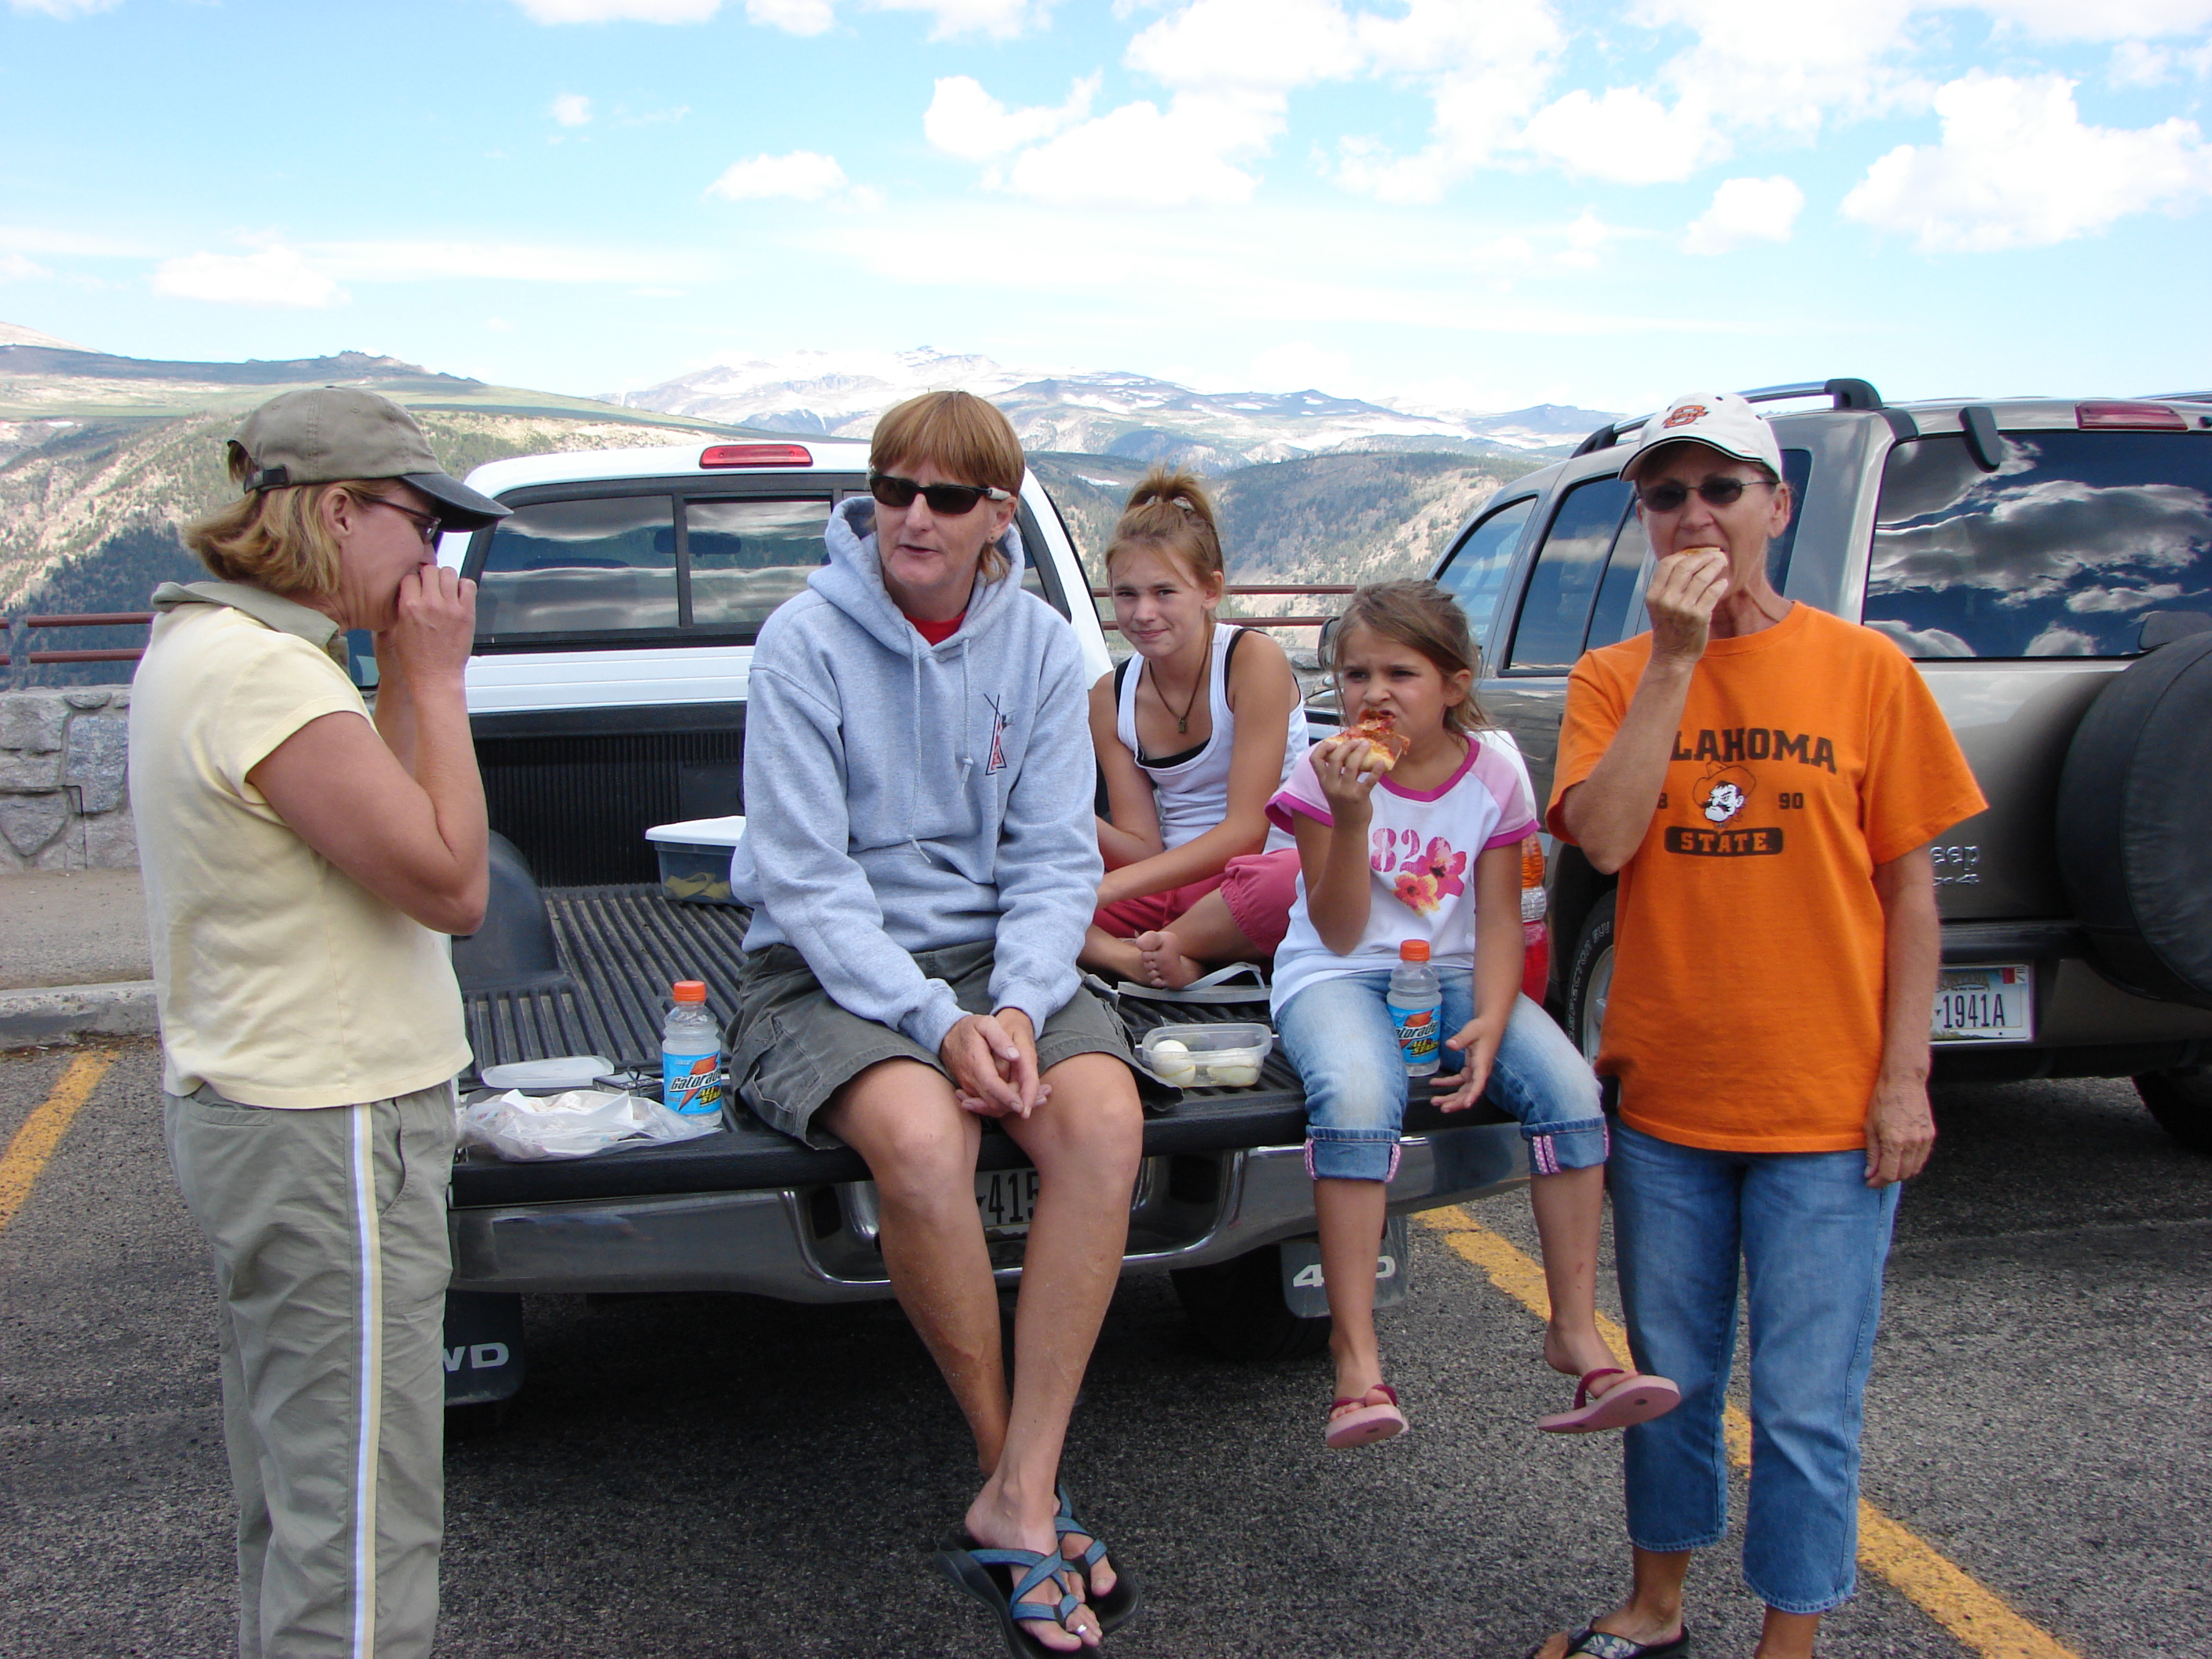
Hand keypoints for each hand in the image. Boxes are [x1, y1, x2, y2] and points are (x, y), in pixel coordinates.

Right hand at [381, 563, 476, 685]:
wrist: (435, 677)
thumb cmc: (417, 660)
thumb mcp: (398, 630)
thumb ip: (402, 607)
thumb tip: (408, 590)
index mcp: (409, 606)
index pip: (410, 576)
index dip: (414, 580)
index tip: (417, 584)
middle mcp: (429, 604)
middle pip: (430, 570)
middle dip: (430, 576)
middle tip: (432, 585)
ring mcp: (449, 607)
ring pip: (449, 573)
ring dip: (447, 578)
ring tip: (446, 589)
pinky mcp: (466, 613)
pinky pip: (468, 585)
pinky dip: (464, 586)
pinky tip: (459, 595)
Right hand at [942, 1009, 1048, 1118]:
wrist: (947, 1036)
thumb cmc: (969, 1028)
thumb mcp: (985, 1023)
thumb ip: (1000, 1038)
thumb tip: (1015, 1055)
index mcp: (975, 1062)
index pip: (992, 1085)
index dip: (1007, 1097)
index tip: (1023, 1105)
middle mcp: (970, 1079)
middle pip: (993, 1102)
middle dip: (1016, 1105)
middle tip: (1043, 1098)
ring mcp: (969, 1087)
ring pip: (992, 1106)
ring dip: (1014, 1106)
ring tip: (1040, 1097)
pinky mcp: (970, 1091)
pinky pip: (988, 1103)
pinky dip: (1006, 1103)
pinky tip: (1024, 1096)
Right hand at [1309, 734, 1383, 820]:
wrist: (1349, 827)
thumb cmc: (1342, 804)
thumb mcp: (1333, 788)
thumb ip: (1337, 773)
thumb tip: (1350, 751)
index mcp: (1323, 782)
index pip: (1315, 760)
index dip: (1322, 748)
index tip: (1333, 743)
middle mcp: (1332, 785)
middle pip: (1335, 759)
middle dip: (1347, 746)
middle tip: (1357, 742)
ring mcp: (1345, 791)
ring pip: (1352, 765)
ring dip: (1361, 752)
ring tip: (1367, 745)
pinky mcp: (1360, 797)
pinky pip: (1369, 780)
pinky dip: (1376, 770)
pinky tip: (1381, 763)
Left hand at [1432, 1016, 1501, 1111]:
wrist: (1490, 1024)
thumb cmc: (1482, 1027)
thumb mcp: (1471, 1031)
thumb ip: (1461, 1039)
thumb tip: (1450, 1044)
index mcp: (1482, 1064)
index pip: (1479, 1083)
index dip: (1473, 1095)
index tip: (1466, 1105)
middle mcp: (1480, 1071)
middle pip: (1469, 1092)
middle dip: (1457, 1102)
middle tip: (1443, 1108)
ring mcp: (1475, 1072)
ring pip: (1463, 1090)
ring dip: (1450, 1097)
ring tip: (1435, 1101)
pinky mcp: (1471, 1069)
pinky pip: (1459, 1081)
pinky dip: (1447, 1083)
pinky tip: (1434, 1083)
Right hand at [1643, 547, 1729, 664]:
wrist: (1672, 656)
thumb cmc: (1668, 629)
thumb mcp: (1659, 606)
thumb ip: (1668, 586)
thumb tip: (1688, 560)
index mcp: (1653, 595)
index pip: (1667, 564)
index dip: (1683, 554)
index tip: (1696, 553)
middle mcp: (1666, 600)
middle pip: (1686, 567)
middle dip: (1703, 557)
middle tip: (1714, 554)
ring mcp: (1683, 608)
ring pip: (1701, 578)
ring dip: (1714, 566)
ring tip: (1721, 563)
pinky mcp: (1699, 616)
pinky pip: (1712, 593)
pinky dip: (1720, 584)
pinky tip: (1723, 582)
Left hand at [1863, 1073, 1934, 1185]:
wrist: (1904, 1081)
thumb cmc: (1883, 1100)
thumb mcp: (1870, 1126)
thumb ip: (1872, 1153)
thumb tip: (1870, 1173)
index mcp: (1895, 1142)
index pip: (1889, 1174)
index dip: (1878, 1182)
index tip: (1870, 1182)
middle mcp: (1912, 1143)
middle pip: (1903, 1174)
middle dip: (1888, 1179)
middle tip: (1876, 1175)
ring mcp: (1924, 1139)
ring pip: (1915, 1168)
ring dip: (1901, 1172)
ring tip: (1888, 1167)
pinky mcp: (1931, 1135)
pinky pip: (1922, 1158)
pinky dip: (1911, 1163)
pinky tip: (1900, 1158)